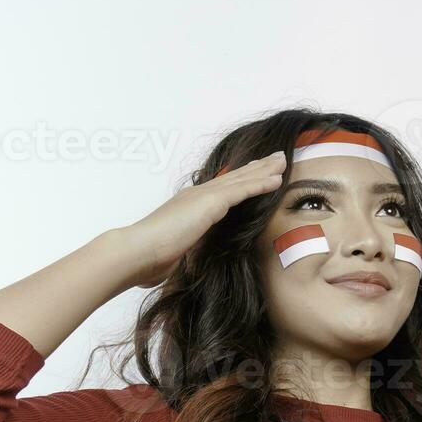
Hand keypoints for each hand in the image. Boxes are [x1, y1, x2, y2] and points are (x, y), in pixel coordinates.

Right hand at [112, 150, 286, 288]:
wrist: (138, 251)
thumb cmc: (150, 257)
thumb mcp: (176, 253)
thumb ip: (187, 251)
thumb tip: (186, 264)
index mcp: (190, 205)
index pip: (222, 189)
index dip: (241, 179)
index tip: (256, 171)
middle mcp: (198, 195)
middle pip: (234, 177)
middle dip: (257, 166)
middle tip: (276, 157)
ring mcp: (203, 197)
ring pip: (241, 178)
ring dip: (265, 169)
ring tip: (283, 160)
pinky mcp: (210, 203)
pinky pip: (242, 190)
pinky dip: (260, 184)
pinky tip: (277, 180)